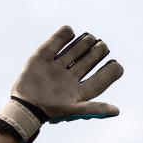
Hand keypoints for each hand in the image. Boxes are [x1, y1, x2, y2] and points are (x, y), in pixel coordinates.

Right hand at [0, 26, 123, 142]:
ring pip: (73, 52)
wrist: (25, 106)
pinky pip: (54, 44)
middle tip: (102, 45)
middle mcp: (69, 79)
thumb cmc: (52, 111)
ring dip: (83, 44)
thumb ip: (96, 108)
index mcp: (80, 91)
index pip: (99, 79)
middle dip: (96, 53)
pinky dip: (62, 36)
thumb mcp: (76, 110)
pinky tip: (70, 30)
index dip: (109, 71)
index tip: (116, 64)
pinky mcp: (42, 59)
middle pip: (87, 62)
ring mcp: (56, 68)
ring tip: (90, 38)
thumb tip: (117, 111)